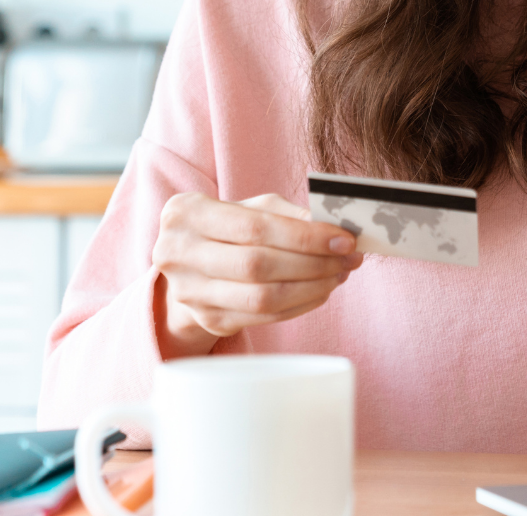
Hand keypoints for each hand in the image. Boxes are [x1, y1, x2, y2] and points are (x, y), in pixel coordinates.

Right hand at [151, 192, 363, 357]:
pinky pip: (263, 317)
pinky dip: (299, 305)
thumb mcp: (248, 207)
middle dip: (313, 263)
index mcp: (186, 213)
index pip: (255, 227)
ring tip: (338, 274)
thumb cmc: (227, 227)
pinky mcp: (207, 319)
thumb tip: (335, 229)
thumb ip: (287, 213)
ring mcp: (190, 292)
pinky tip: (320, 291)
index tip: (344, 239)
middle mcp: (177, 253)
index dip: (304, 236)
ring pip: (262, 297)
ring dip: (311, 287)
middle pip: (258, 264)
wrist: (188, 263)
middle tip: (349, 258)